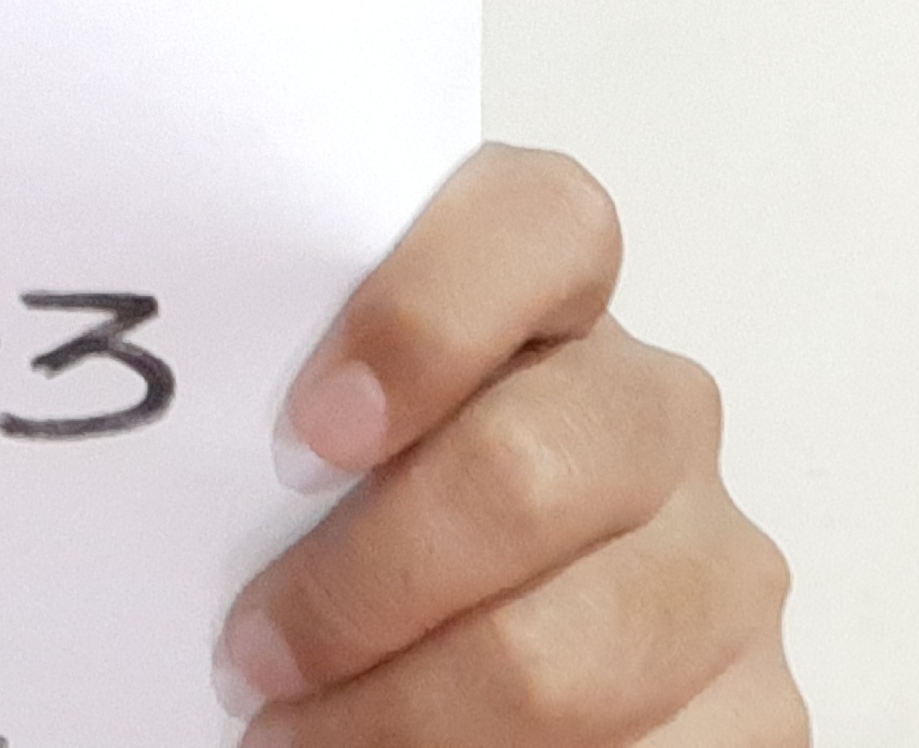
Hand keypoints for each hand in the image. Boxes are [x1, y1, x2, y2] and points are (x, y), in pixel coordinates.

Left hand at [213, 146, 801, 743]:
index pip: (537, 222)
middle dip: (363, 585)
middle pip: (528, 468)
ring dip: (404, 717)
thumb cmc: (362, 517)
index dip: (423, 316)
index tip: (306, 435)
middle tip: (253, 653)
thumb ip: (297, 397)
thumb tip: (163, 436)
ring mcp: (718, 559)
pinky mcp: (756, 706)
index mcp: (551, 300)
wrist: (485, 618)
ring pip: (565, 652)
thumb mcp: (326, 433)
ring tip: (295, 737)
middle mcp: (654, 413)